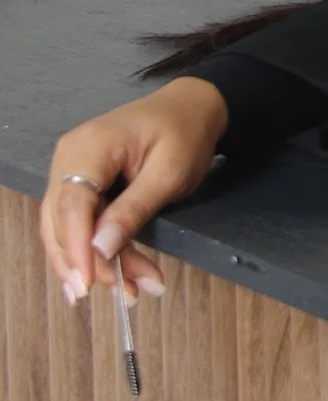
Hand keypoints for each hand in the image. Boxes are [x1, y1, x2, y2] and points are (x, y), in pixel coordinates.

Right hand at [39, 77, 228, 304]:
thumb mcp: (169, 172)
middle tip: (125, 293)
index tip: (90, 283)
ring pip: (67, 228)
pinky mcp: (83, 183)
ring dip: (95, 264)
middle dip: (89, 263)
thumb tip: (101, 248)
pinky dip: (97, 251)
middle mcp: (71, 157)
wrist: (191, 106)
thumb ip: (134, 209)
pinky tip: (115, 277)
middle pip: (62, 221)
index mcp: (90, 146)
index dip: (76, 247)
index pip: (71, 203)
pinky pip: (80, 223)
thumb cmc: (184, 132)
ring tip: (130, 292)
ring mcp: (73, 170)